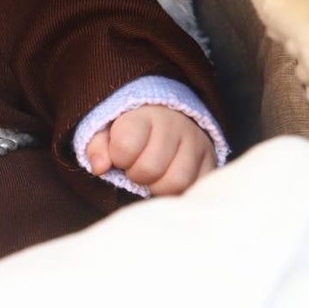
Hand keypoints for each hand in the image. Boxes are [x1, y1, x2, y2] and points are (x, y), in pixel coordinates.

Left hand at [85, 105, 216, 195]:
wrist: (169, 117)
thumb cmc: (131, 130)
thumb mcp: (107, 131)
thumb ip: (97, 147)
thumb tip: (99, 168)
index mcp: (144, 115)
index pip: (126, 146)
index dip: (118, 158)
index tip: (119, 155)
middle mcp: (174, 125)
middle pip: (150, 168)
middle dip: (136, 175)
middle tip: (135, 169)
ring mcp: (196, 143)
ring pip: (177, 181)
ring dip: (158, 187)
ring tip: (152, 178)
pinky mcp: (211, 161)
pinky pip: (196, 188)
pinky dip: (179, 192)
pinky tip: (168, 182)